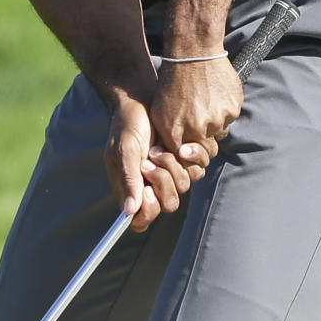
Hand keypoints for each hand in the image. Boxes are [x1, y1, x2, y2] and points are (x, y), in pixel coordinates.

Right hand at [105, 96, 214, 232]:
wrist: (144, 99)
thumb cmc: (128, 124)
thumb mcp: (124, 149)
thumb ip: (128, 178)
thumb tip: (129, 211)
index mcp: (130, 188)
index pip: (140, 220)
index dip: (148, 212)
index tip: (148, 192)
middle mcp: (150, 185)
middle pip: (168, 204)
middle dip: (163, 182)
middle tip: (151, 159)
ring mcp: (170, 174)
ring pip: (183, 187)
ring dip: (173, 165)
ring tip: (159, 146)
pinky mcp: (185, 162)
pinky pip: (196, 171)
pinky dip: (188, 157)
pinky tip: (175, 143)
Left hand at [150, 55, 242, 164]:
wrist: (193, 53)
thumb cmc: (172, 81)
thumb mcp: (160, 110)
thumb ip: (169, 135)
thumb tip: (178, 155)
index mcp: (175, 131)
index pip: (187, 159)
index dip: (190, 153)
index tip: (190, 144)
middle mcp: (196, 129)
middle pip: (207, 150)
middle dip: (204, 140)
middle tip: (200, 120)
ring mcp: (216, 120)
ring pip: (219, 133)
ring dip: (214, 122)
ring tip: (205, 101)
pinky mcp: (232, 109)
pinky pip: (230, 118)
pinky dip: (224, 110)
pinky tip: (214, 94)